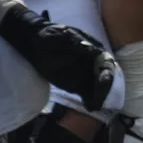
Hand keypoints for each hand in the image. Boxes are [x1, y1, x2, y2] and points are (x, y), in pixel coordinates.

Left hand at [0, 5, 116, 111]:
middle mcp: (93, 65)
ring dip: (98, 97)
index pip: (106, 64)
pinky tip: (90, 107)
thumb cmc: (53, 35)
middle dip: (103, 89)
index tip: (103, 82)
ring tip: (95, 106)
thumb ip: (79, 44)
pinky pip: (85, 93)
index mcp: (95, 51)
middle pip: (104, 78)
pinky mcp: (75, 85)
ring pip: (96, 87)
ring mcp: (84, 75)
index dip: (107, 73)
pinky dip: (89, 100)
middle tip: (99, 99)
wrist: (35, 42)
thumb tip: (94, 51)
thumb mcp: (66, 35)